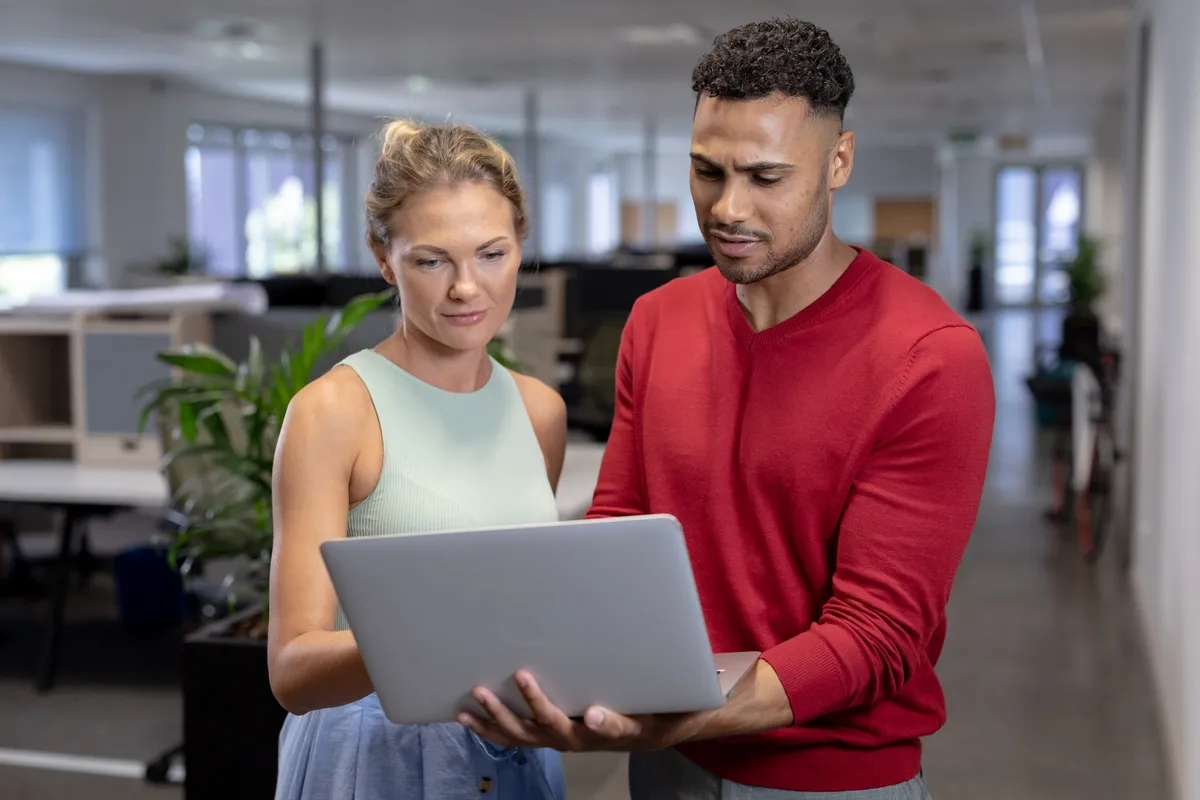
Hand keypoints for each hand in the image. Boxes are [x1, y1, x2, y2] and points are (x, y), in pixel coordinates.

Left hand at [458, 670, 711, 752]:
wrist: (650, 730)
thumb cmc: (658, 708)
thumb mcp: (666, 700)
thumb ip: (658, 685)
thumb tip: (652, 671)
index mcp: (619, 728)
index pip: (612, 727)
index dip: (606, 723)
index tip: (598, 714)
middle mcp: (584, 738)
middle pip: (555, 729)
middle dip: (534, 705)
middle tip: (520, 675)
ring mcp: (560, 738)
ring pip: (526, 736)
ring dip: (499, 719)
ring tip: (476, 698)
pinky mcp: (546, 734)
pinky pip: (513, 736)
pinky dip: (489, 727)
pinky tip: (466, 714)